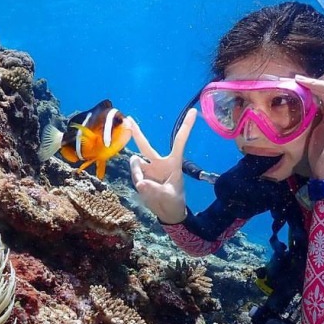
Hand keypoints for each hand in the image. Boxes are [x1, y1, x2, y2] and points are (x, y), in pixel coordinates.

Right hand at [128, 108, 194, 223]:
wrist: (168, 213)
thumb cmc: (174, 202)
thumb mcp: (168, 196)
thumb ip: (154, 190)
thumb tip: (141, 182)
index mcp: (173, 162)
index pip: (179, 141)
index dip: (186, 126)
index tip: (194, 111)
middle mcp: (159, 163)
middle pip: (145, 146)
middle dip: (136, 133)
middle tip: (128, 119)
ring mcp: (148, 169)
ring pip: (136, 164)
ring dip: (137, 173)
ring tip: (144, 185)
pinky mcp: (141, 177)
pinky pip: (134, 174)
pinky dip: (137, 180)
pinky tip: (143, 188)